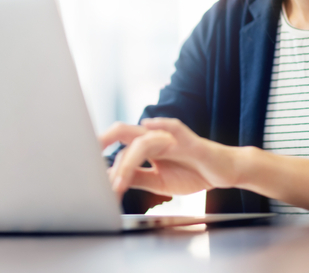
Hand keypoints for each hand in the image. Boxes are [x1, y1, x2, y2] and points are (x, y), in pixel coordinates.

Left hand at [98, 117, 238, 199]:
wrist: (223, 173)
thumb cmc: (192, 173)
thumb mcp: (158, 182)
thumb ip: (137, 177)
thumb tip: (111, 180)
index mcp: (147, 147)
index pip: (120, 149)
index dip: (105, 162)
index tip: (85, 174)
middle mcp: (156, 138)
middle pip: (124, 132)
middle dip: (103, 140)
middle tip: (85, 158)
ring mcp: (172, 138)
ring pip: (143, 141)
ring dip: (127, 162)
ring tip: (118, 184)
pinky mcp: (190, 141)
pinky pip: (174, 127)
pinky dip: (161, 124)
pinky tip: (149, 125)